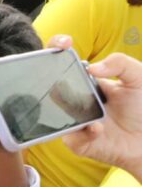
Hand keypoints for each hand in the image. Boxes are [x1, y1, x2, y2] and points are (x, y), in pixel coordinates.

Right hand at [63, 51, 141, 182]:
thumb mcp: (139, 78)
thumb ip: (121, 63)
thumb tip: (92, 68)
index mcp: (87, 81)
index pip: (66, 62)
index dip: (58, 48)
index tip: (65, 43)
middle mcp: (77, 100)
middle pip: (53, 86)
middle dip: (53, 81)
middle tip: (63, 79)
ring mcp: (76, 121)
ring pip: (56, 113)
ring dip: (69, 109)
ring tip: (88, 110)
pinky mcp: (79, 142)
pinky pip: (71, 138)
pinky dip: (84, 132)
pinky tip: (98, 128)